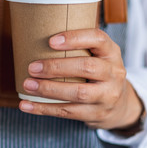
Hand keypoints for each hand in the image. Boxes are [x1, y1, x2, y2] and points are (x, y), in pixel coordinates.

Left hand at [19, 29, 142, 130]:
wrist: (120, 105)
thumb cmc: (97, 72)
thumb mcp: (97, 55)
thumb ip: (77, 45)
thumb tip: (36, 32)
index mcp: (111, 52)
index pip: (97, 39)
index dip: (74, 38)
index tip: (50, 41)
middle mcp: (113, 73)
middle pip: (86, 67)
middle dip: (56, 67)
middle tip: (32, 67)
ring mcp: (107, 96)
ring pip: (78, 93)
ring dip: (48, 89)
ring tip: (28, 85)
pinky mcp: (97, 114)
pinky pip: (68, 112)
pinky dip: (44, 109)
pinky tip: (26, 105)